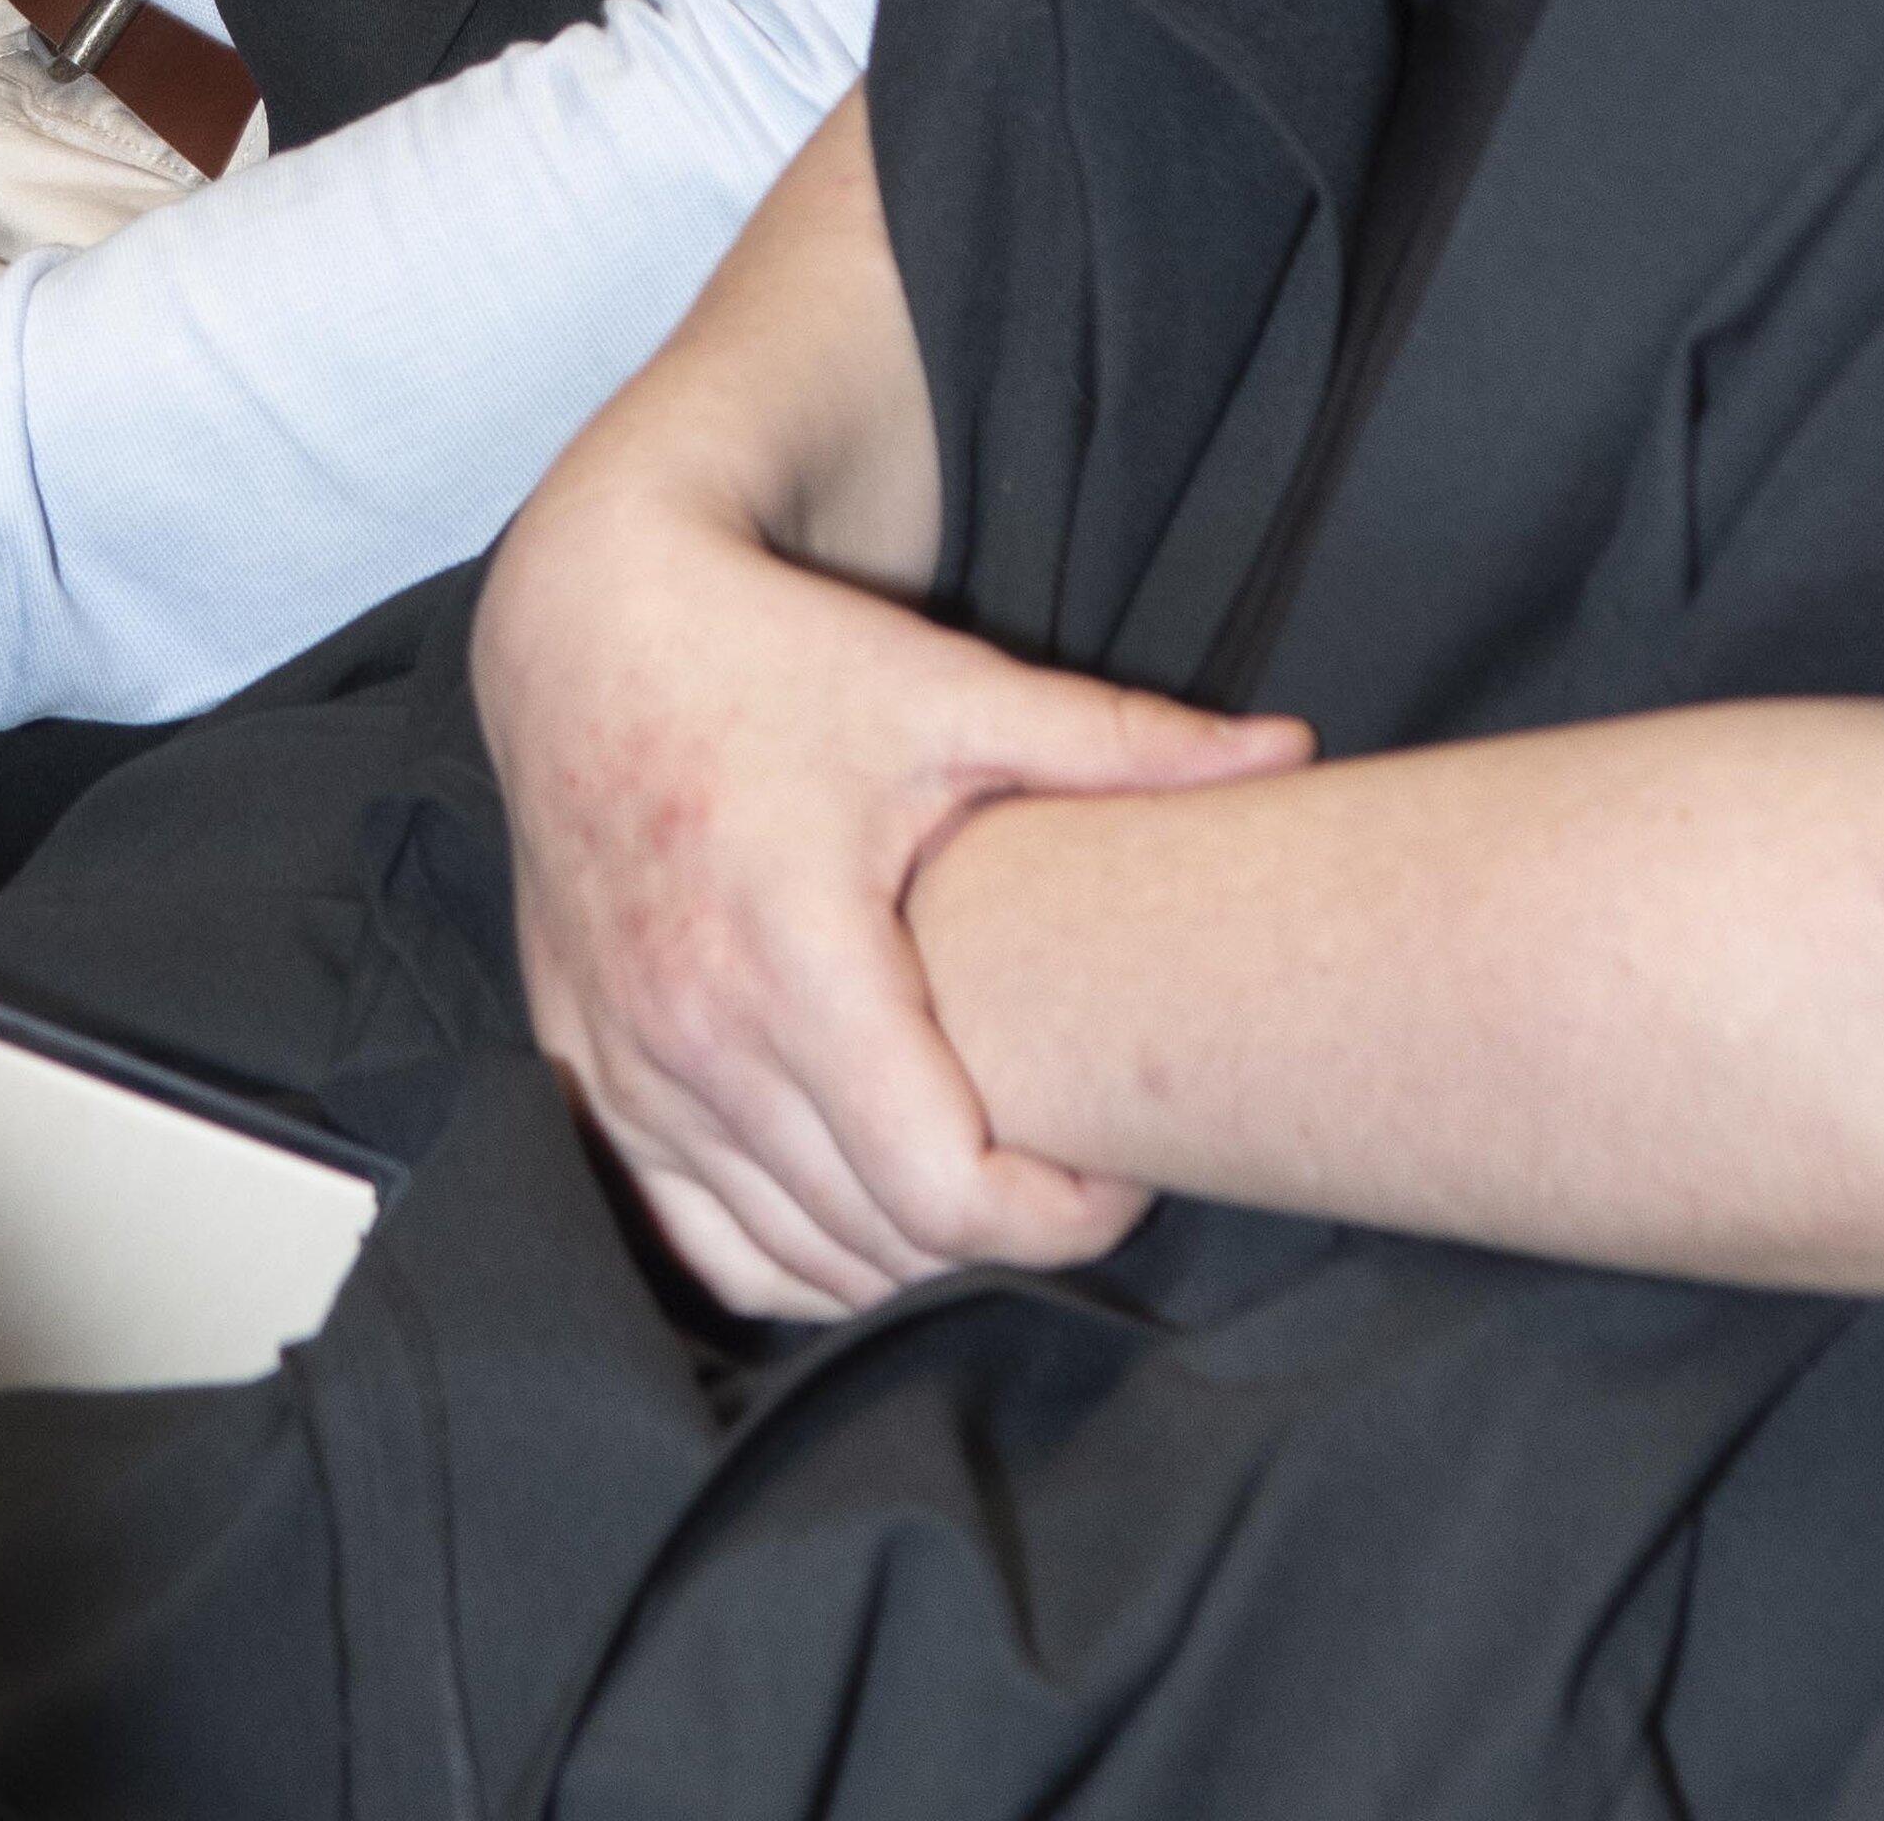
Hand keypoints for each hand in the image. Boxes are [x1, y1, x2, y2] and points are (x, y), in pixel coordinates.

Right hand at [474, 466, 1311, 1320]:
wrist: (588, 624)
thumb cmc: (774, 656)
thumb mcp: (952, 691)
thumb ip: (1123, 742)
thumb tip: (1296, 752)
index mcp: (795, 958)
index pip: (946, 1194)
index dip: (1062, 1215)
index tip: (1123, 1163)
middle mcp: (697, 1037)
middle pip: (881, 1241)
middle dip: (998, 1227)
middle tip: (1067, 1158)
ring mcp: (632, 1068)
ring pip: (793, 1259)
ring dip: (901, 1251)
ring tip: (977, 1169)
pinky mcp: (587, 1074)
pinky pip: (698, 1240)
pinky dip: (786, 1255)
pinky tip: (854, 1203)